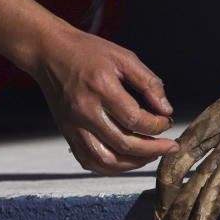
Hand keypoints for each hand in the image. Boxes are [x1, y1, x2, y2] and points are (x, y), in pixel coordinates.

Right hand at [32, 26, 177, 174]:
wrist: (49, 52)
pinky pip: (88, 161)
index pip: (135, 119)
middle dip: (153, 149)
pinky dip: (110, 167)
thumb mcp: (124, 57)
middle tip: (170, 146)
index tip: (166, 122)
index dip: (157, 126)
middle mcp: (85, 111)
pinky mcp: (67, 133)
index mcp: (101, 88)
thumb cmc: (87, 52)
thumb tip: (166, 110)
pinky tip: (126, 160)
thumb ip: (148, 82)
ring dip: (133, 163)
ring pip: (106, 160)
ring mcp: (73, 125)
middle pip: (124, 144)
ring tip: (151, 156)